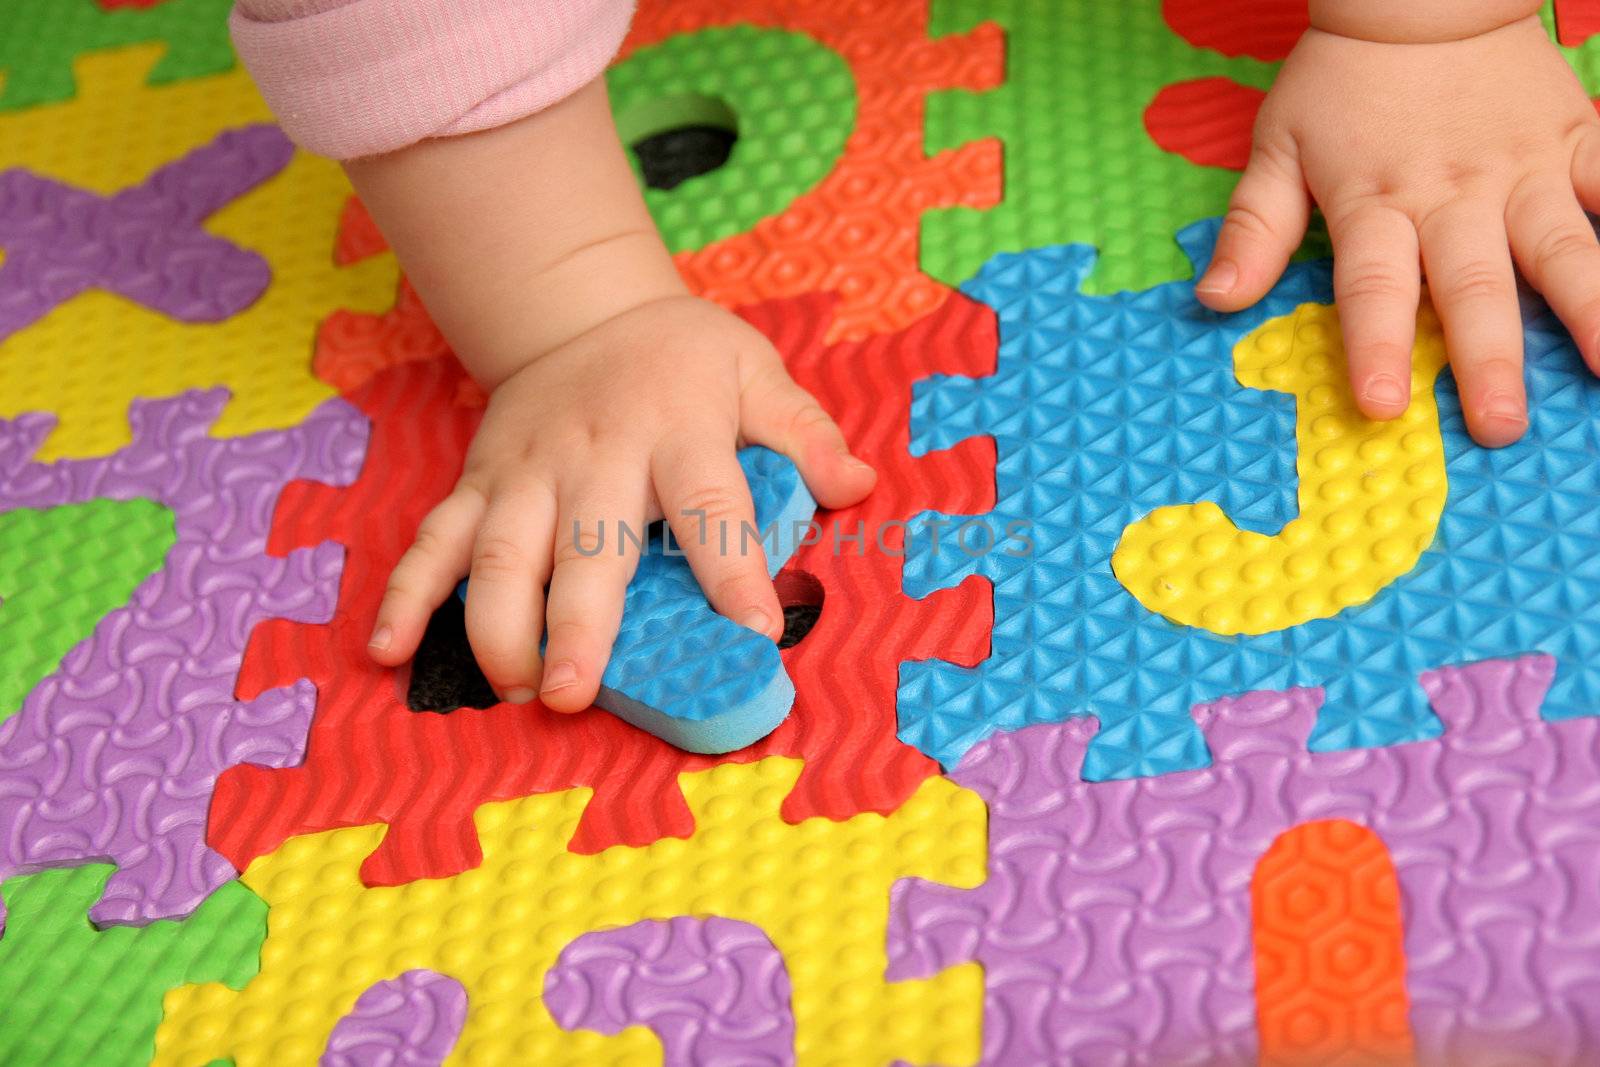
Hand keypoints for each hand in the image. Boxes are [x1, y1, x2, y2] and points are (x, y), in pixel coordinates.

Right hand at [366, 294, 875, 709]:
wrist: (583, 309)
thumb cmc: (683, 359)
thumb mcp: (755, 371)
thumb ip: (803, 430)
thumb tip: (858, 484)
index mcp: (678, 429)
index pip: (709, 502)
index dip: (731, 566)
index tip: (755, 629)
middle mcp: (598, 454)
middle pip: (587, 541)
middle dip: (577, 619)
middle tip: (573, 693)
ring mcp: (528, 471)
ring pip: (504, 549)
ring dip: (497, 622)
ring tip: (508, 689)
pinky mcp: (480, 481)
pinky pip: (438, 538)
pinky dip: (410, 593)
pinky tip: (390, 649)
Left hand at [1195, 7, 1599, 445]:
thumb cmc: (1340, 82)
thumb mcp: (1277, 150)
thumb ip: (1253, 230)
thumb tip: (1214, 301)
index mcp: (1376, 202)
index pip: (1374, 287)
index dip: (1377, 347)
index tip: (1383, 406)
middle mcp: (1454, 195)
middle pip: (1473, 286)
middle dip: (1487, 360)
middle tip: (1500, 427)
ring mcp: (1522, 170)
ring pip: (1563, 249)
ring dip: (1588, 313)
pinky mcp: (1571, 142)